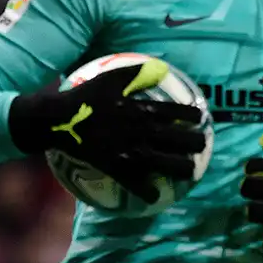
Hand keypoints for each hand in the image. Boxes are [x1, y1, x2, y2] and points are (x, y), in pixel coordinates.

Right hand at [9, 57, 206, 202]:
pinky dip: (147, 190)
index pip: (175, 113)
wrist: (59, 119)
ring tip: (192, 170)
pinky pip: (136, 182)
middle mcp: (141, 131)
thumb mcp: (112, 78)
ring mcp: (130, 150)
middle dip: (195, 143)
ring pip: (164, 162)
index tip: (202, 119)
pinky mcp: (116, 166)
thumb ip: (139, 73)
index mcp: (142, 109)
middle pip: (176, 140)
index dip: (192, 116)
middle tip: (203, 146)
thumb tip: (162, 67)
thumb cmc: (86, 96)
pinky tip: (156, 195)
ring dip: (181, 168)